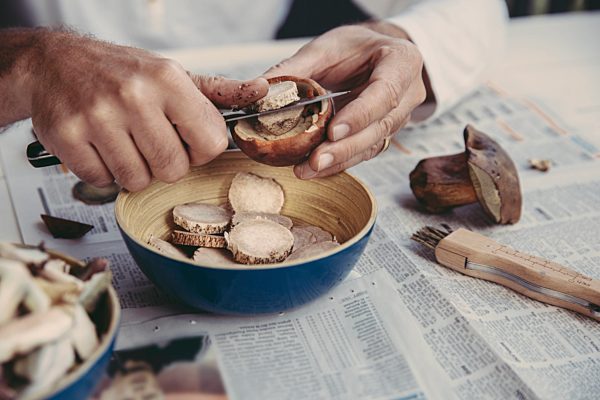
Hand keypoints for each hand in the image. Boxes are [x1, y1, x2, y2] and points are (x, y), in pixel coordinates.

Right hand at [29, 31, 267, 190]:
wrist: (53, 62)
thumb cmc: (120, 72)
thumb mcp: (172, 74)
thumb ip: (218, 91)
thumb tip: (261, 91)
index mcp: (168, 80)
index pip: (210, 143)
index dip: (200, 151)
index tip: (185, 142)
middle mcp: (134, 96)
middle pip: (173, 169)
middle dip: (164, 164)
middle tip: (149, 143)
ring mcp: (98, 117)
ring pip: (137, 180)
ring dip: (133, 170)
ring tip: (123, 143)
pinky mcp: (68, 136)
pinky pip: (103, 181)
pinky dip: (103, 172)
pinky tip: (99, 146)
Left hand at [264, 23, 425, 178]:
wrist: (374, 55)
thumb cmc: (355, 47)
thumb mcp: (328, 46)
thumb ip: (300, 67)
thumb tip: (265, 89)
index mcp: (403, 62)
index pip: (384, 93)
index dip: (359, 115)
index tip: (333, 131)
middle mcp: (408, 93)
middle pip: (379, 127)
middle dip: (345, 148)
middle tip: (315, 161)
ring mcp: (399, 118)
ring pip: (372, 145)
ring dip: (340, 161)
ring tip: (307, 170)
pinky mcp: (383, 134)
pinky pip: (363, 153)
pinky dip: (339, 163)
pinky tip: (313, 170)